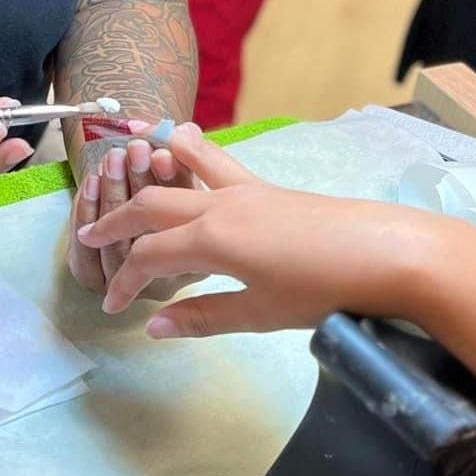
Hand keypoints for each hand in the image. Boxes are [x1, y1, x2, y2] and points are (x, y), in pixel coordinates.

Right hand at [77, 125, 459, 335]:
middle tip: (88, 236)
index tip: (112, 308)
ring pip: (184, 168)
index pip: (147, 257)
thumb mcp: (260, 314)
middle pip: (151, 206)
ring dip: (153, 167)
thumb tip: (152, 327)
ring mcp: (245, 191)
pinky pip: (219, 164)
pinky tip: (191, 149)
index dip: (124, 282)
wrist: (388, 254)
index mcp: (210, 239)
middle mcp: (219, 205)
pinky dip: (195, 153)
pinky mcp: (268, 189)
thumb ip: (202, 317)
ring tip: (131, 157)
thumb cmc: (323, 291)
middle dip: (116, 222)